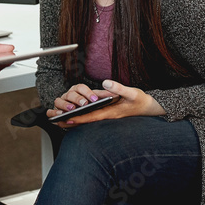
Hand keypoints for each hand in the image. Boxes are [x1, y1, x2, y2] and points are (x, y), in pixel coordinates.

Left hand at [45, 79, 164, 125]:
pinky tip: (72, 116)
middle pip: (86, 121)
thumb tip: (105, 83)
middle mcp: (107, 116)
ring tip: (58, 120)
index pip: (92, 117)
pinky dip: (82, 117)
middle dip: (71, 122)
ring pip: (87, 120)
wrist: (149, 109)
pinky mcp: (108, 115)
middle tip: (55, 121)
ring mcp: (107, 117)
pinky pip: (92, 118)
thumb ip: (118, 88)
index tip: (66, 119)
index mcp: (111, 113)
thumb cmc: (141, 101)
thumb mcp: (132, 92)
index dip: (79, 118)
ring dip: (74, 120)